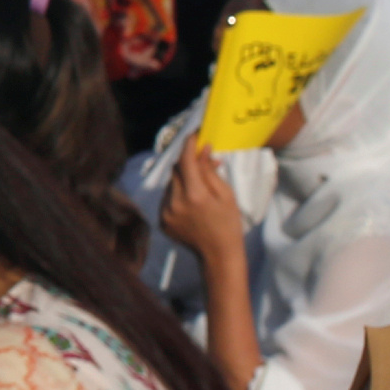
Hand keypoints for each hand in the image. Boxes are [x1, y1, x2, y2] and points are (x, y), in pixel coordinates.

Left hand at [162, 140, 249, 265]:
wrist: (218, 254)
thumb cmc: (228, 223)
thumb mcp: (225, 194)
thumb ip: (209, 171)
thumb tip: (202, 149)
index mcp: (194, 195)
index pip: (185, 160)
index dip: (188, 145)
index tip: (194, 135)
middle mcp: (175, 202)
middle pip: (176, 171)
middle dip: (188, 162)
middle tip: (203, 160)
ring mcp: (165, 212)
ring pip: (170, 184)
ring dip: (182, 178)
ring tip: (199, 184)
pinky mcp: (161, 220)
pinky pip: (167, 198)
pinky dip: (177, 193)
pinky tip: (190, 199)